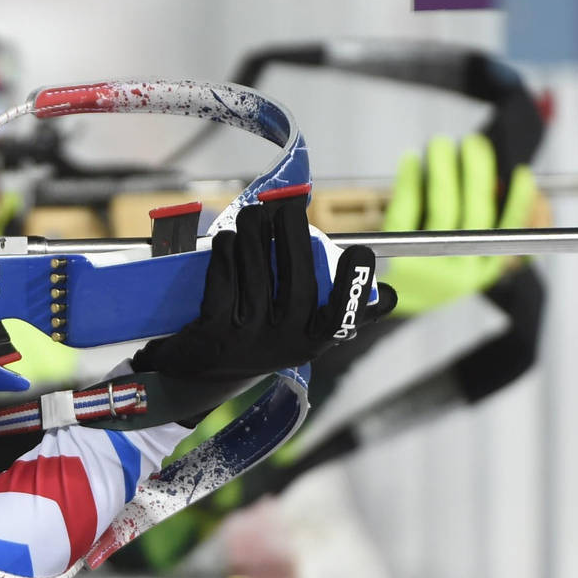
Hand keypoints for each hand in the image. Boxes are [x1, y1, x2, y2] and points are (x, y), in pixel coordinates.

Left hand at [131, 195, 394, 383]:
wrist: (203, 368)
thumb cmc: (260, 334)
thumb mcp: (298, 328)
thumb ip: (331, 302)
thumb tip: (374, 281)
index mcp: (311, 340)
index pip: (342, 318)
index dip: (355, 286)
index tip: (360, 252)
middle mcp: (283, 344)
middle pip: (298, 287)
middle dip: (294, 238)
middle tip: (287, 208)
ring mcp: (248, 341)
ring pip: (257, 277)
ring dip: (254, 236)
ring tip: (253, 214)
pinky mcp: (213, 333)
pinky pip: (223, 282)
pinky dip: (226, 254)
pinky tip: (227, 239)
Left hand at [382, 133, 538, 316]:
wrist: (381, 300)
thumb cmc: (427, 265)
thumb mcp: (462, 254)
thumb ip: (480, 220)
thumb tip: (494, 180)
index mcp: (483, 269)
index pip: (509, 232)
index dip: (519, 201)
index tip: (521, 173)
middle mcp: (460, 270)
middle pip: (475, 213)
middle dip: (477, 172)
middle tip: (474, 143)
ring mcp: (427, 263)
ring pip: (442, 207)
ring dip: (444, 169)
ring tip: (441, 144)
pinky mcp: (394, 252)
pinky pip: (405, 209)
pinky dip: (410, 180)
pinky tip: (411, 161)